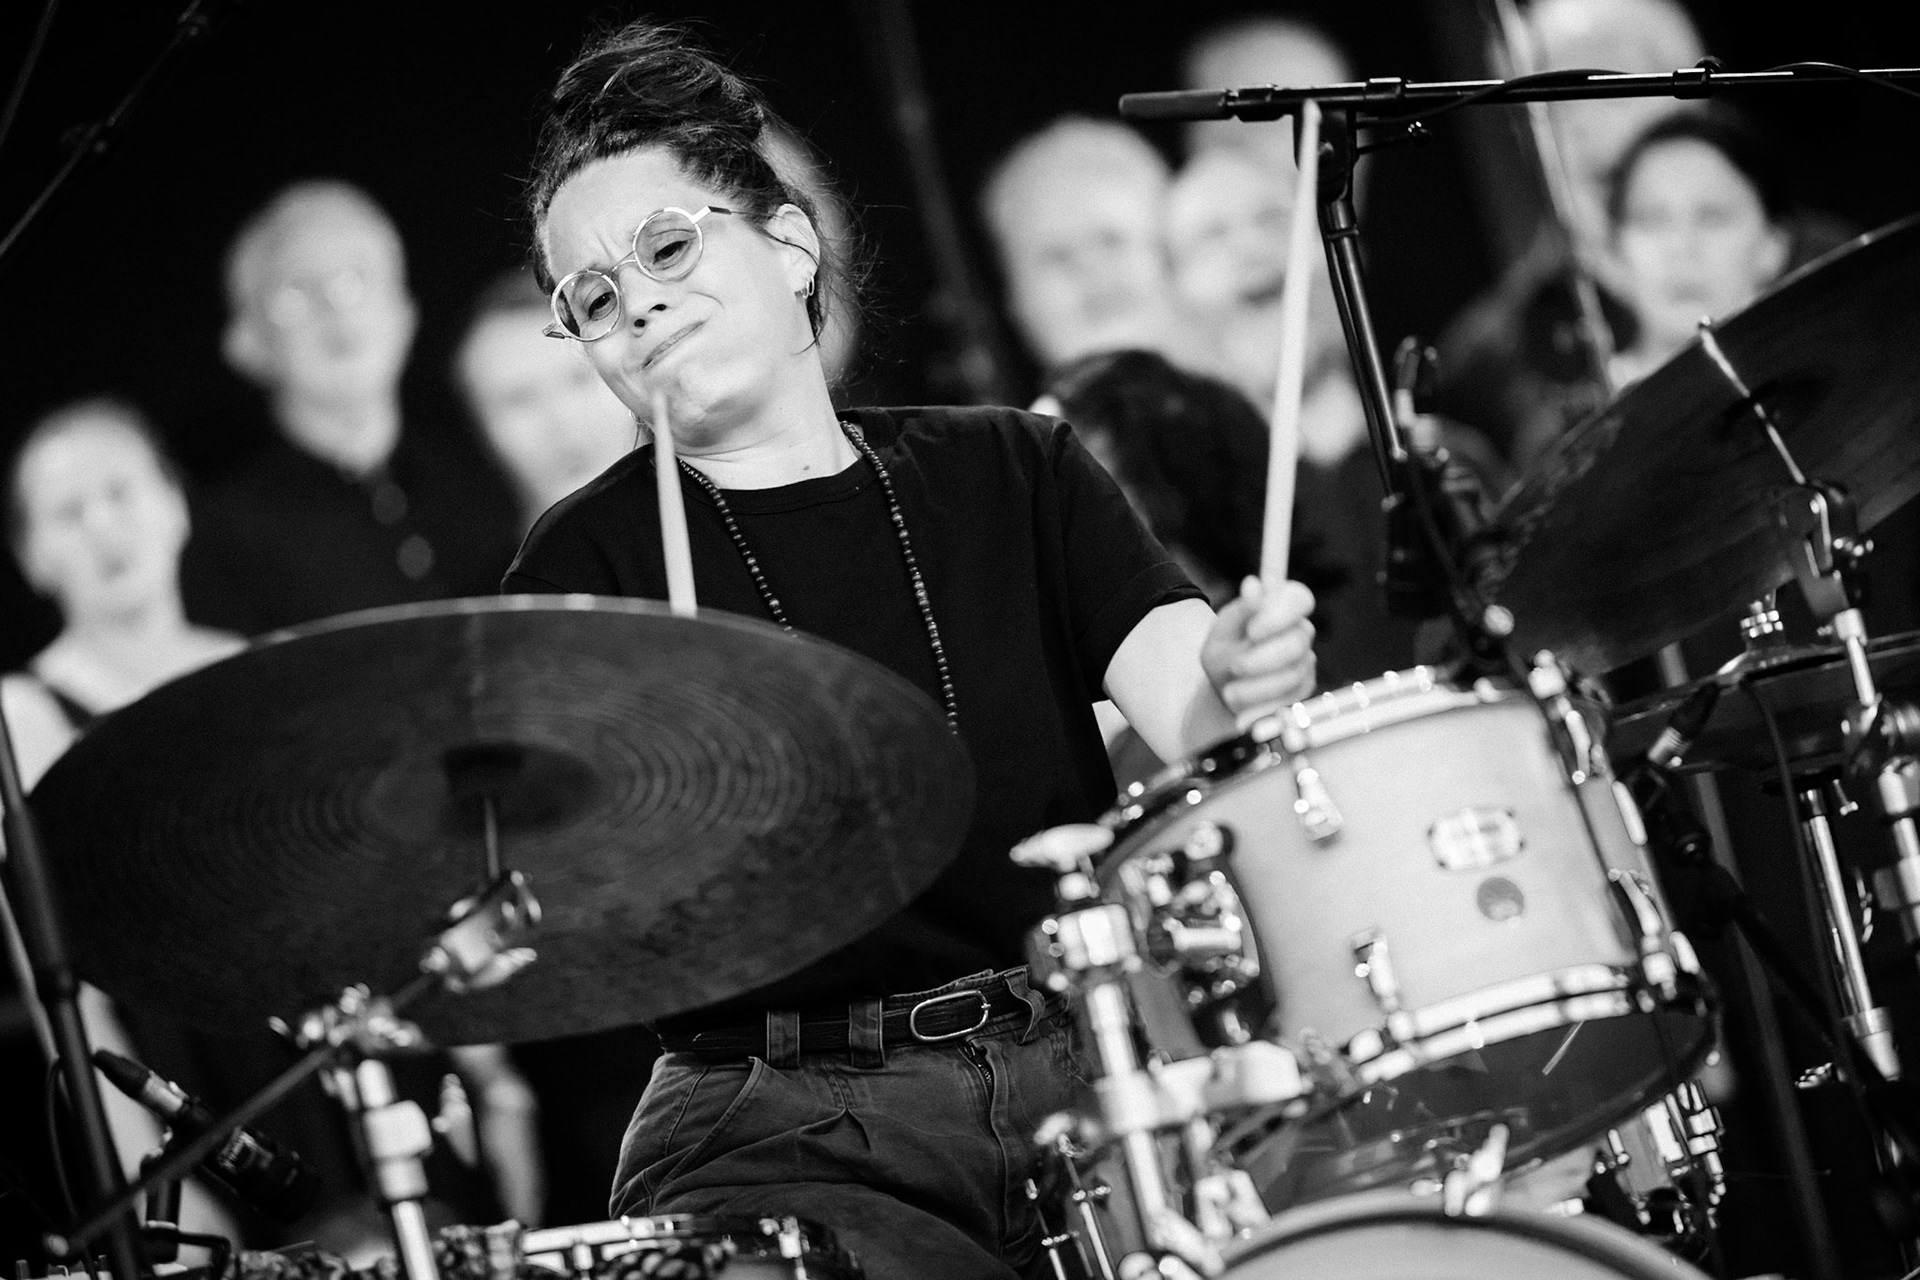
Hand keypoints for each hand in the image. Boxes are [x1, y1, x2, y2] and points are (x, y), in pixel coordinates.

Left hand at [1201, 577, 1316, 720]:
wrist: (1224, 690)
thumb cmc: (1225, 653)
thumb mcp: (1222, 632)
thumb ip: (1239, 612)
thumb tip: (1253, 584)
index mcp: (1282, 607)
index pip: (1300, 598)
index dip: (1280, 615)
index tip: (1252, 631)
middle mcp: (1300, 632)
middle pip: (1297, 642)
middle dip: (1262, 659)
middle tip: (1234, 667)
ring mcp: (1305, 662)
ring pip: (1292, 675)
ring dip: (1256, 688)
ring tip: (1229, 693)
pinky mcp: (1304, 690)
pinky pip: (1290, 700)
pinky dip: (1263, 707)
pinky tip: (1243, 710)